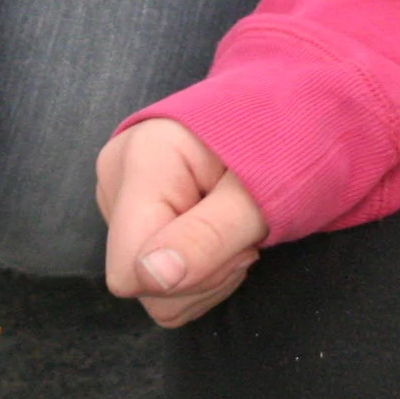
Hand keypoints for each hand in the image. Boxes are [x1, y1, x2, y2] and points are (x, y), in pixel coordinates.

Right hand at [97, 118, 267, 327]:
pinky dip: (196, 269)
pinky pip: (156, 277)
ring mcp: (118, 197)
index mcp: (143, 161)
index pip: (130, 270)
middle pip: (141, 281)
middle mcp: (115, 179)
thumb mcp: (258, 197)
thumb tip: (151, 278)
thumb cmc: (281, 145)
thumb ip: (206, 237)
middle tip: (244, 232)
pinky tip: (218, 233)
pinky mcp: (130, 214)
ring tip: (233, 228)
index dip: (187, 277)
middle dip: (203, 274)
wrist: (284, 111)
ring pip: (150, 286)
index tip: (237, 241)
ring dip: (204, 274)